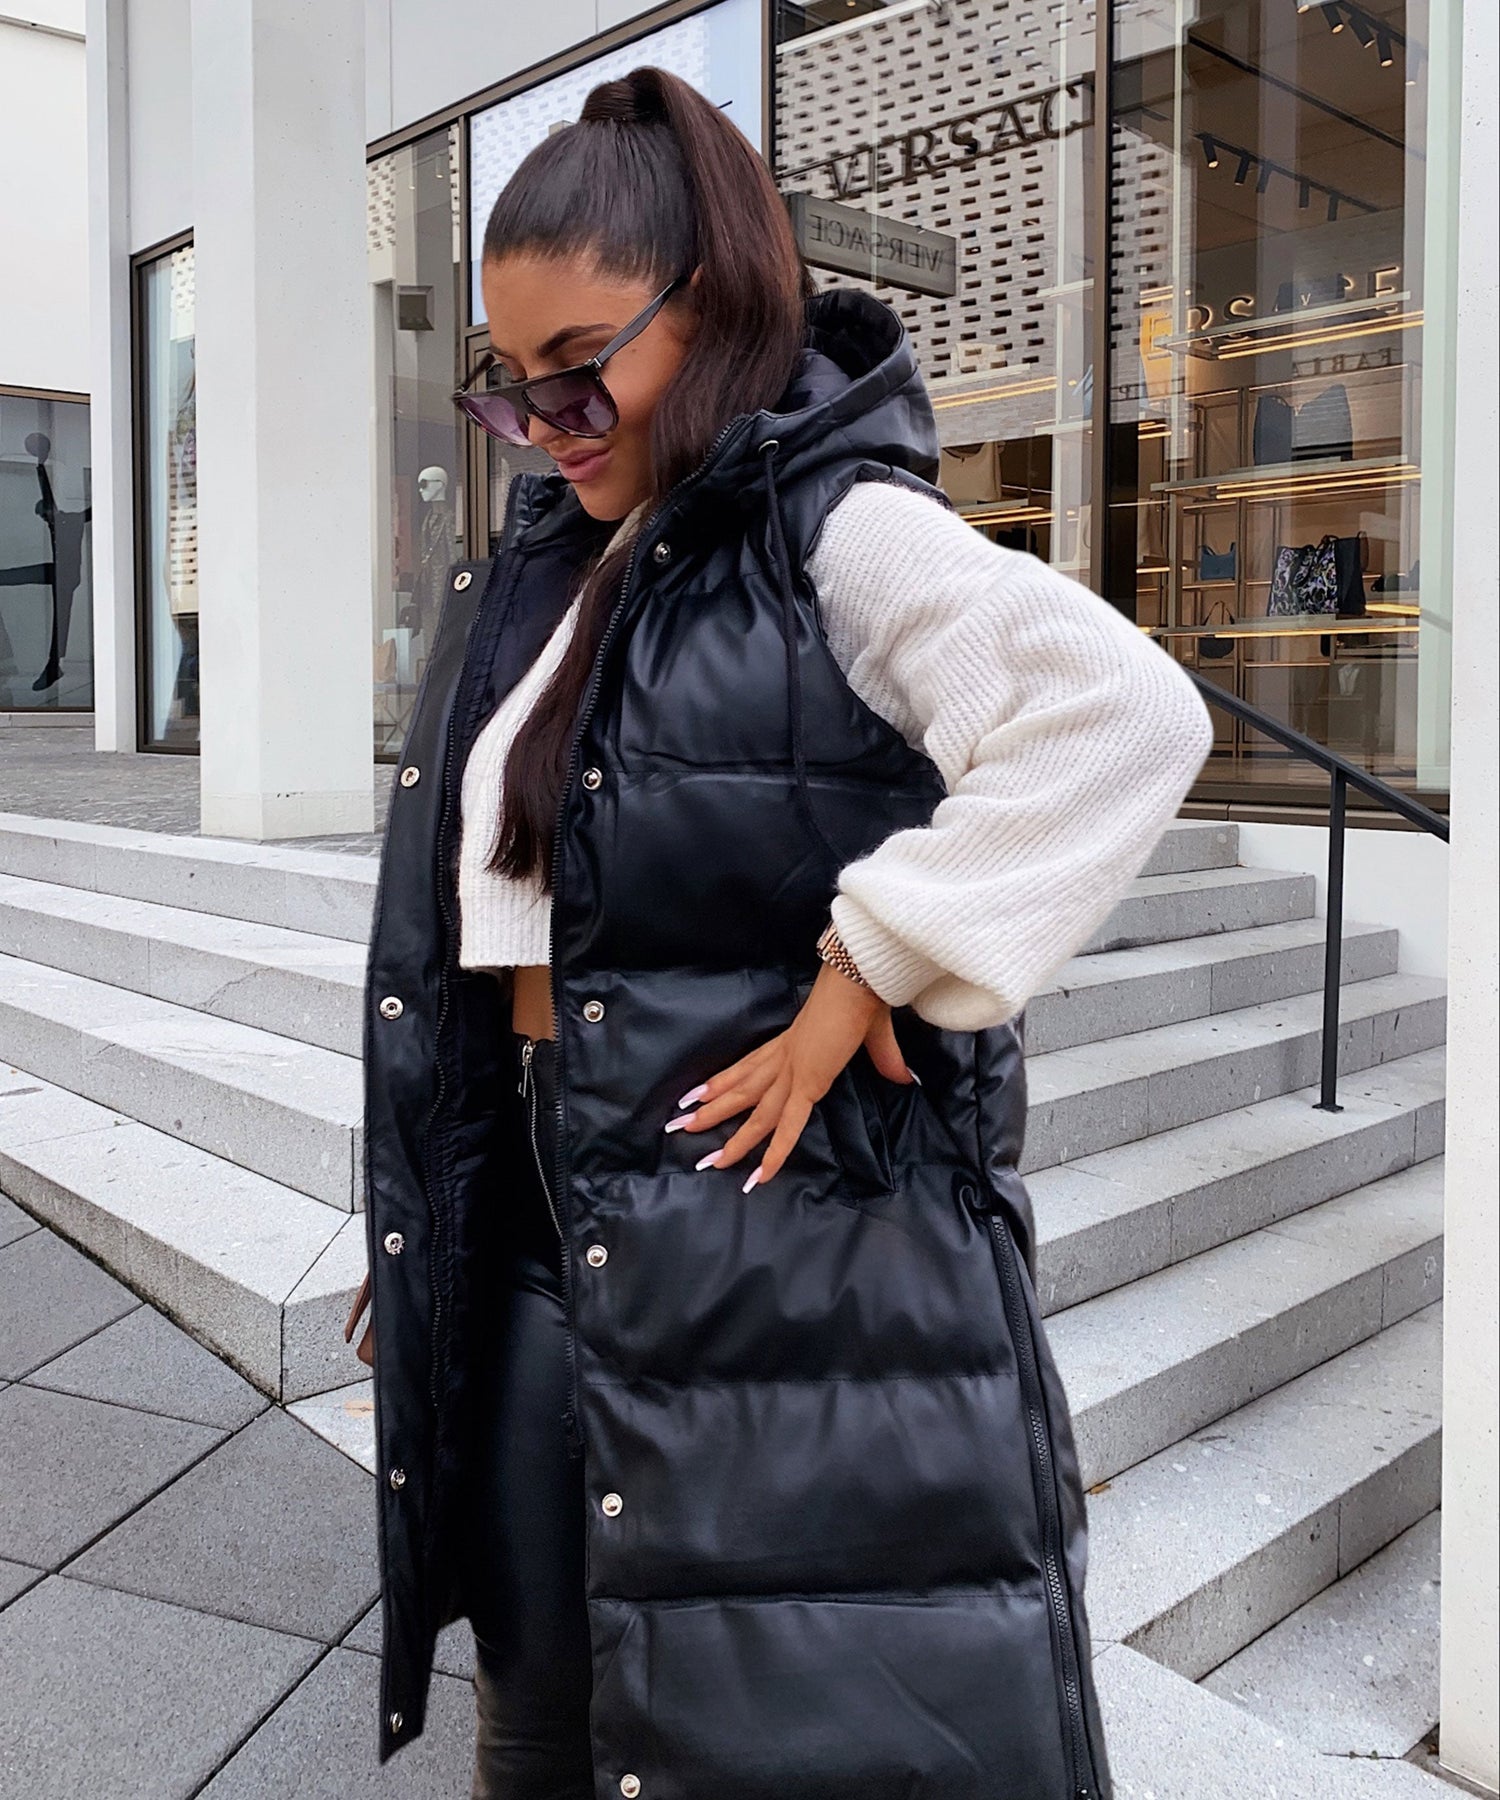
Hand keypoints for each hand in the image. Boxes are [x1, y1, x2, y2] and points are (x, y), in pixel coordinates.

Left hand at [663, 963, 916, 1190]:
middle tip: (678, 1127)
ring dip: (732, 1138)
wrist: (859, 980)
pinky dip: (775, 1152)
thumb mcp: (874, 1036)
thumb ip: (886, 1060)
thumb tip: (904, 1076)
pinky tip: (760, 1175)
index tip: (695, 1094)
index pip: (748, 1067)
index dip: (721, 1081)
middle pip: (741, 1090)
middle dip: (710, 1111)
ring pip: (755, 1113)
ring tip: (706, 1159)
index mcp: (792, 1044)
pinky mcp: (809, 1082)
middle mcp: (784, 1059)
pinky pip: (788, 1125)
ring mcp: (793, 1072)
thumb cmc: (864, 997)